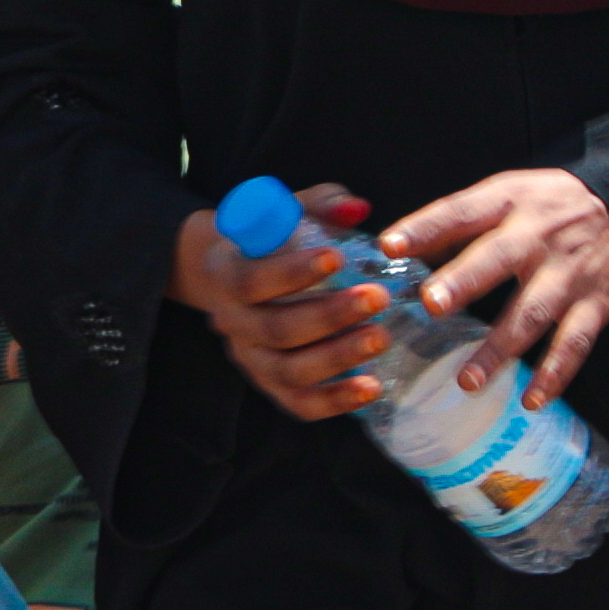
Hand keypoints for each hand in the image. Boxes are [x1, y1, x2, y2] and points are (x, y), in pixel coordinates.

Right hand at [174, 188, 389, 423]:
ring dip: (338, 357)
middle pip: (276, 329)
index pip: (253, 280)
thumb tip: (357, 208)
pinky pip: (299, 404)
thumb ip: (322, 204)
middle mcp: (232, 322)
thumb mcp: (290, 211)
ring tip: (381, 338)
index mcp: (227, 274)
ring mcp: (251, 359)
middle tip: (378, 298)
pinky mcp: (271, 386)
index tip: (339, 257)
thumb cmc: (273, 239)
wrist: (237, 276)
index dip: (293, 272)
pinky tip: (372, 388)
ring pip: (289, 370)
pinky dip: (335, 401)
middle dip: (330, 316)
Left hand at [383, 164, 608, 402]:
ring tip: (467, 381)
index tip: (389, 247)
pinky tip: (531, 401)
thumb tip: (396, 250)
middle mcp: (538, 236)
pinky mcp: (597, 303)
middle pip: (497, 258)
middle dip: (464, 281)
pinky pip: (574, 343)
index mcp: (509, 202)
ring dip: (500, 348)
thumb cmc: (552, 204)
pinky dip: (554, 374)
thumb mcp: (508, 193)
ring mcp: (568, 272)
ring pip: (532, 311)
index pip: (461, 211)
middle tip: (431, 305)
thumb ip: (458, 222)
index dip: (425, 227)